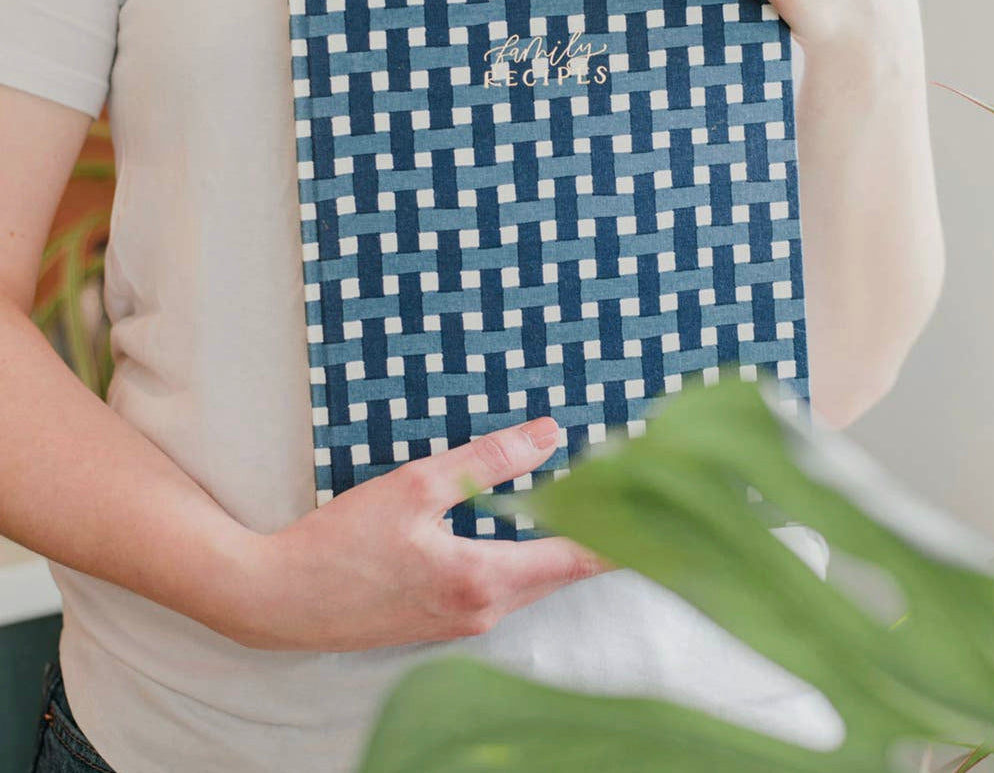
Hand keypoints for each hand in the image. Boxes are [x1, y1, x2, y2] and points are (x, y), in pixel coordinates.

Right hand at [233, 416, 614, 650]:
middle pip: (559, 572)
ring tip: (586, 502)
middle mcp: (482, 610)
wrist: (274, 600)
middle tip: (628, 493)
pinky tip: (520, 528)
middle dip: (594, 533)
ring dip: (558, 544)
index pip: (576, 558)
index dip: (620, 534)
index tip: (658, 513)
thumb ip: (486, 461)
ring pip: (531, 580)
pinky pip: (501, 586)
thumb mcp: (414, 487)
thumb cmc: (338, 544)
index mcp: (482, 580)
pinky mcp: (439, 619)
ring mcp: (460, 621)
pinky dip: (523, 556)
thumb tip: (549, 433)